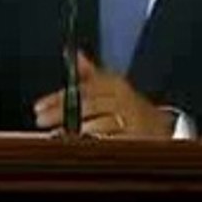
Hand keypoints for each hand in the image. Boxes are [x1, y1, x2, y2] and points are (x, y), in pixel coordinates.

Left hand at [33, 51, 174, 137]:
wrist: (163, 126)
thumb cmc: (129, 105)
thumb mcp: (111, 86)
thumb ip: (89, 73)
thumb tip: (73, 54)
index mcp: (115, 84)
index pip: (81, 88)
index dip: (57, 98)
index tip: (38, 107)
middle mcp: (123, 100)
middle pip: (87, 105)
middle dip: (61, 113)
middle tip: (40, 121)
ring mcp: (130, 121)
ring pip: (98, 124)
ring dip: (75, 131)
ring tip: (56, 136)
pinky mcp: (135, 140)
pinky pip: (110, 142)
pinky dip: (92, 145)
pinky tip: (78, 147)